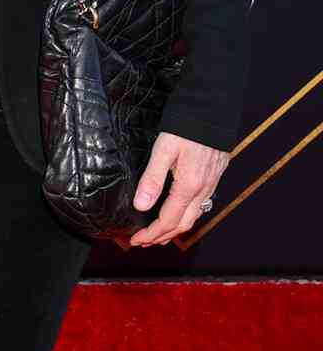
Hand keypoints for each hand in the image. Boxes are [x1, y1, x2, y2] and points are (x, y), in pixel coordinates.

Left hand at [130, 130, 228, 246]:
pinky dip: (188, 216)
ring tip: (160, 235)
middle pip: (182, 224)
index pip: (168, 221)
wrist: (214, 108)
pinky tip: (181, 212)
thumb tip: (140, 206)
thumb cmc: (186, 126)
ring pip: (194, 216)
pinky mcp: (215, 176)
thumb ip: (152, 179)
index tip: (135, 240)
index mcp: (188, 186)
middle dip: (162, 237)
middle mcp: (203, 189)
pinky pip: (202, 205)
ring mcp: (211, 184)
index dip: (151, 234)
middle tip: (143, 242)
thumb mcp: (164, 150)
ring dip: (175, 229)